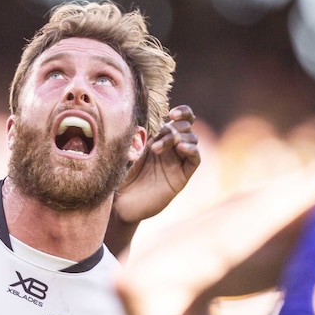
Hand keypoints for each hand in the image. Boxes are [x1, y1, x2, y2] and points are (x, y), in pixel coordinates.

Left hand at [114, 105, 200, 222]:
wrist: (120, 201)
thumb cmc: (120, 175)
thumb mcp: (126, 151)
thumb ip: (136, 136)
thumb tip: (142, 126)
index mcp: (158, 137)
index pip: (179, 118)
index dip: (182, 112)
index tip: (171, 114)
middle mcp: (170, 147)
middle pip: (186, 127)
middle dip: (175, 127)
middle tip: (157, 139)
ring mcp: (177, 160)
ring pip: (192, 139)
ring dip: (178, 138)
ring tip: (158, 148)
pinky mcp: (182, 175)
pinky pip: (195, 159)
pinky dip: (192, 150)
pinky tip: (181, 148)